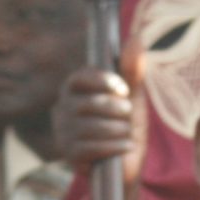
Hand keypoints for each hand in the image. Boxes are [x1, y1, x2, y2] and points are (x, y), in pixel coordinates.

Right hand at [52, 63, 145, 179]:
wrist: (126, 161)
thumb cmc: (125, 123)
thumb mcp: (131, 95)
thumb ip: (132, 69)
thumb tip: (136, 38)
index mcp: (75, 89)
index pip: (79, 78)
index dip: (101, 81)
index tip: (123, 89)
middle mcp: (63, 108)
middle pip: (88, 104)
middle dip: (116, 110)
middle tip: (128, 114)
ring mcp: (63, 132)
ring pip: (90, 127)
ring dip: (117, 130)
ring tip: (127, 133)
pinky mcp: (68, 155)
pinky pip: (89, 147)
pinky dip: (113, 146)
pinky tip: (125, 146)